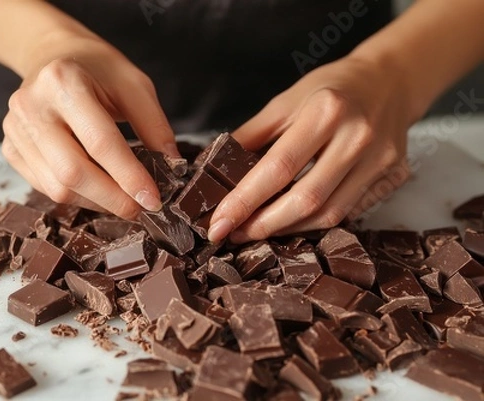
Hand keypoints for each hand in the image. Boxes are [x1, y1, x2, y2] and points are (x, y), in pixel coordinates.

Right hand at [1, 36, 177, 219]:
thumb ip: (154, 126)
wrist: (52, 56)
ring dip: (96, 202)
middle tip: (140, 209)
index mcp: (63, 82)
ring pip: (57, 187)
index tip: (153, 200)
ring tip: (122, 199)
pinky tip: (98, 189)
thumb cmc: (97, 69)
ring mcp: (15, 130)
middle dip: (112, 199)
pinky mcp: (10, 148)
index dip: (130, 177)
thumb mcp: (135, 85)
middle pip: (72, 173)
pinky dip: (77, 196)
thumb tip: (172, 167)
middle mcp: (31, 106)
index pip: (100, 142)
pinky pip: (45, 187)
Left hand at [208, 56, 413, 242]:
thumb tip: (214, 169)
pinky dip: (315, 221)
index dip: (245, 201)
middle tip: (234, 234)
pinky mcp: (392, 177)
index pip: (278, 168)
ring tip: (258, 230)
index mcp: (325, 111)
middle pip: (306, 200)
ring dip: (288, 229)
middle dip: (264, 225)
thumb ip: (252, 135)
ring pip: (330, 214)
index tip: (219, 222)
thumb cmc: (330, 88)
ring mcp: (380, 160)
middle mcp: (356, 138)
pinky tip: (292, 222)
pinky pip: (349, 212)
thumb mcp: (285, 102)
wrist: (389, 81)